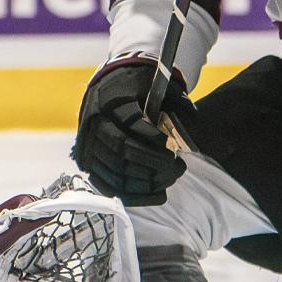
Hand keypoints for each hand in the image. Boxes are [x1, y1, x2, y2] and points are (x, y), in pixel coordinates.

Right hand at [72, 61, 189, 206]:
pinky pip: (108, 187)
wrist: (108, 90)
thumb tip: (192, 120)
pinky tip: (159, 194)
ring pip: (115, 174)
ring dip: (146, 182)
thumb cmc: (136, 89)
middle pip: (120, 154)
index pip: (128, 126)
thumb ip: (173, 100)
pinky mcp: (90, 164)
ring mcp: (89, 147)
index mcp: (109, 103)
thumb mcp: (154, 85)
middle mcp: (93, 126)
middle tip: (177, 166)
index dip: (152, 140)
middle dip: (153, 164)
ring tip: (171, 177)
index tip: (171, 145)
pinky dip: (134, 196)